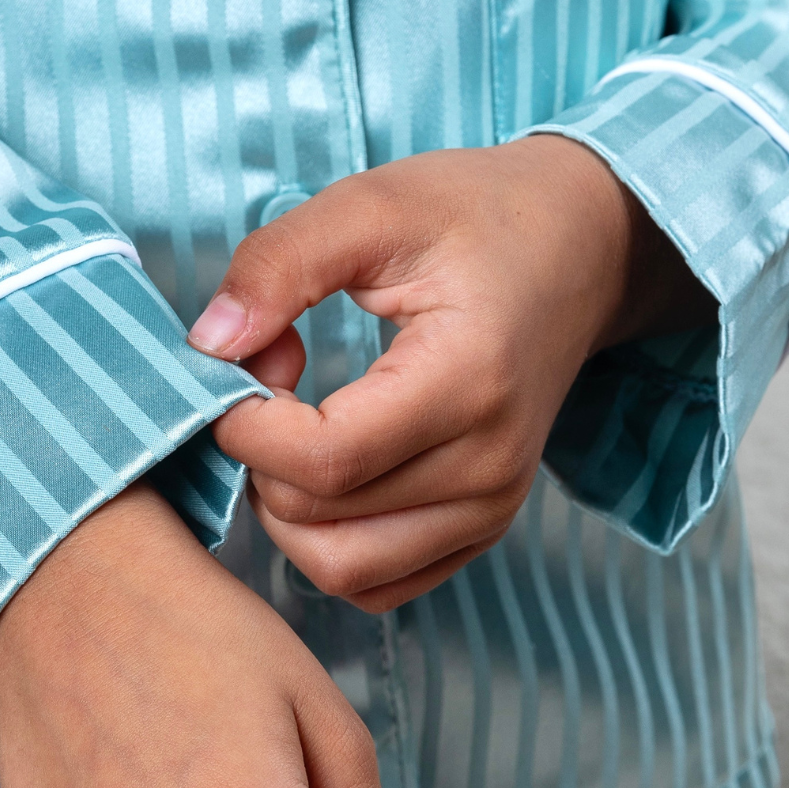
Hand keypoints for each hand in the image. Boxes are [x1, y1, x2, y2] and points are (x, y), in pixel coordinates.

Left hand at [190, 136, 715, 611]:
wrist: (579, 252)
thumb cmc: (475, 219)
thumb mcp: (372, 204)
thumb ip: (280, 264)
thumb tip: (209, 345)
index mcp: (468, 381)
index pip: (324, 460)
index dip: (247, 429)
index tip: (238, 369)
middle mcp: (489, 466)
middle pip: (318, 519)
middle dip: (258, 460)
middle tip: (267, 384)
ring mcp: (491, 510)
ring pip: (338, 568)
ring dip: (283, 511)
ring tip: (293, 432)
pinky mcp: (480, 532)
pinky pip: (374, 583)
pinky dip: (325, 542)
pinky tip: (324, 473)